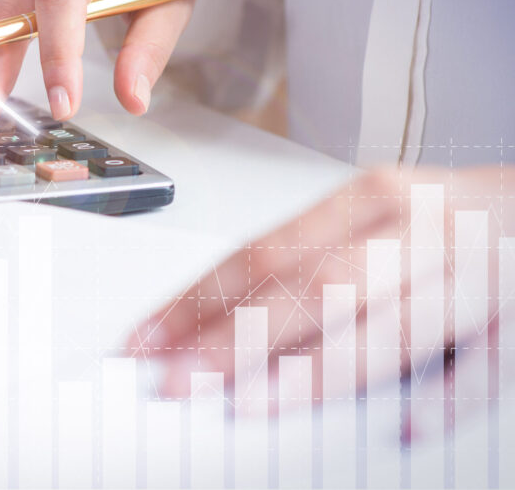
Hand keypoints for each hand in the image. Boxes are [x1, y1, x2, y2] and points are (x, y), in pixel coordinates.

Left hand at [128, 165, 512, 397]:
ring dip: (314, 369)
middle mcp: (412, 230)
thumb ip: (303, 265)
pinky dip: (448, 394)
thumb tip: (212, 321)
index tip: (146, 339)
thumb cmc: (440, 222)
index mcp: (365, 202)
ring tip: (253, 402)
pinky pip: (487, 364)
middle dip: (234, 339)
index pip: (260, 255)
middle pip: (310, 289)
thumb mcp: (370, 223)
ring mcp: (471, 272)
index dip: (197, 300)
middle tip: (176, 381)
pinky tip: (408, 425)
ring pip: (387, 326)